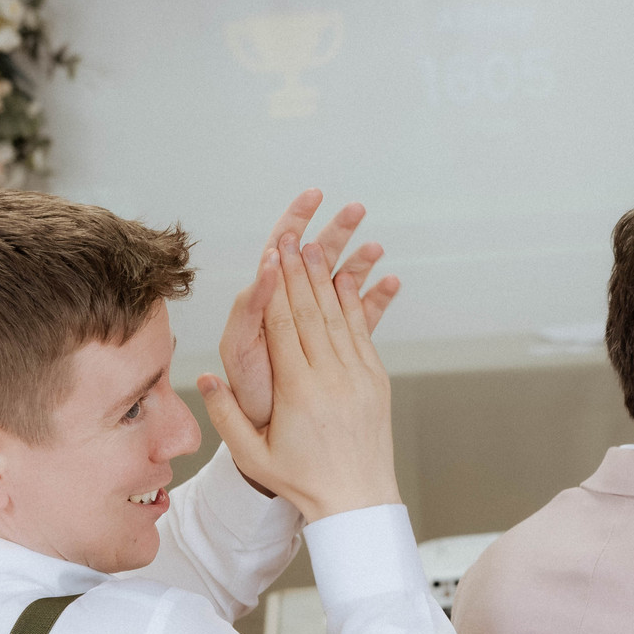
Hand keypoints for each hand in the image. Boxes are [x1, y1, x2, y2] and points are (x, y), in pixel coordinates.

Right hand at [199, 236, 399, 520]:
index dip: (276, 285)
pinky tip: (346, 280)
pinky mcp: (376, 381)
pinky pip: (361, 333)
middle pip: (311, 312)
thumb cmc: (302, 481)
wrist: (358, 502)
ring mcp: (359, 377)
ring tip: (317, 245)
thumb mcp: (253, 457)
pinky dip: (353, 303)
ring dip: (327, 279)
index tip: (270, 254)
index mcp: (299, 392)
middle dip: (300, 270)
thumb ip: (226, 416)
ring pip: (339, 317)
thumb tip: (201, 377)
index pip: (283, 326)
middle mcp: (332, 378)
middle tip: (291, 234)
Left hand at [218, 191, 400, 429]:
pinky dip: (376, 298)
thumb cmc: (251, 395)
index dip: (294, 221)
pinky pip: (360, 317)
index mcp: (265, 304)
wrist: (269, 435)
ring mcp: (316, 328)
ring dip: (360, 262)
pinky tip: (393, 282)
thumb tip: (268, 260)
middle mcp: (290, 310)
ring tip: (377, 247)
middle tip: (356, 208)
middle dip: (335, 231)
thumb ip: (251, 305)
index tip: (312, 198)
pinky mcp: (337, 348)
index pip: (278, 250)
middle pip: (314, 260)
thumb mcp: (240, 347)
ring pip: (341, 284)